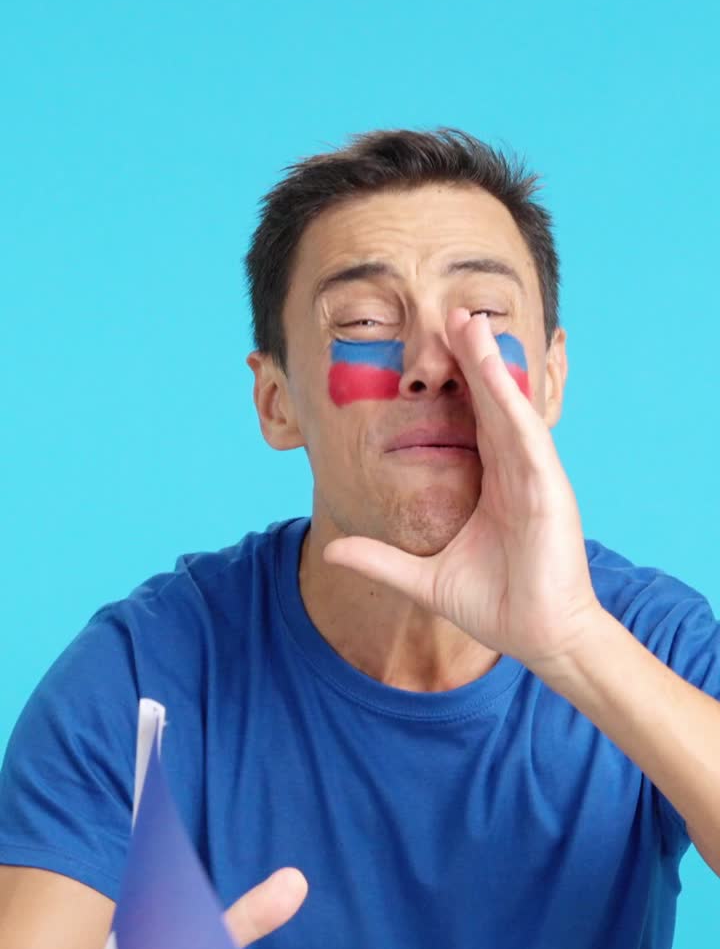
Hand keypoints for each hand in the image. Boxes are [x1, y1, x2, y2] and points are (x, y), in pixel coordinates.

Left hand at [324, 309, 601, 674]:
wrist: (537, 637)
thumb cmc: (495, 606)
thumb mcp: (422, 579)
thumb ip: (380, 561)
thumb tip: (331, 550)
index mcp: (492, 484)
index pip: (471, 422)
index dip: (454, 383)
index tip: (432, 346)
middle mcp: (515, 472)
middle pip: (490, 402)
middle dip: (471, 356)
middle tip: (451, 310)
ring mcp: (534, 477)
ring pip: (508, 408)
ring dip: (490, 363)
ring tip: (470, 320)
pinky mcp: (549, 489)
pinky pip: (527, 436)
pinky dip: (511, 402)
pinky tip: (494, 371)